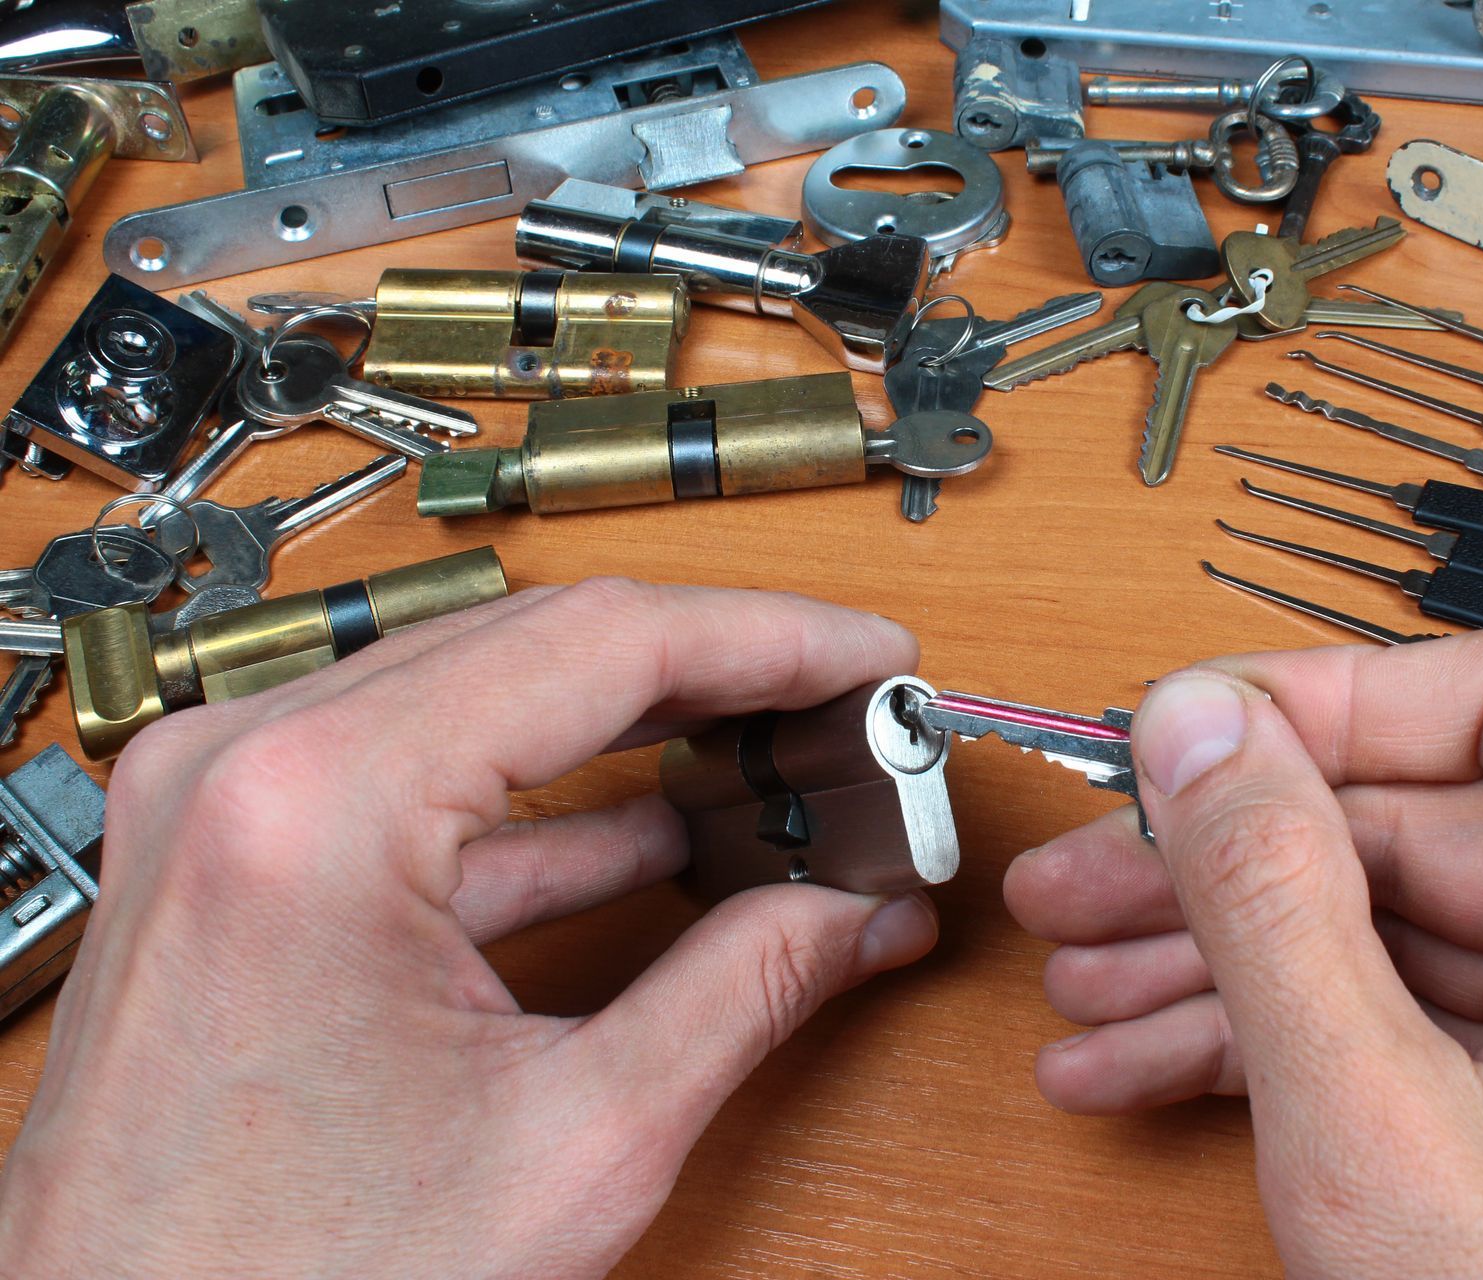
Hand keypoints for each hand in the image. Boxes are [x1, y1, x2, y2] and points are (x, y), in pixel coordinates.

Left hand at [0, 578, 937, 1278]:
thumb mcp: (573, 1145)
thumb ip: (743, 993)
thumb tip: (853, 911)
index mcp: (320, 806)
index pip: (599, 643)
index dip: (768, 639)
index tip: (867, 653)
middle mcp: (245, 769)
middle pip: (539, 648)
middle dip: (714, 678)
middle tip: (840, 712)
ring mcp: (222, 805)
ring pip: (481, 696)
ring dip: (636, 731)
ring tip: (771, 763)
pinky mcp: (231, 855)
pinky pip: (416, 777)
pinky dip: (545, 803)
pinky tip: (656, 830)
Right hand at [1006, 625, 1482, 1277]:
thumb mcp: (1385, 1125)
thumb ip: (1273, 900)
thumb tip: (1195, 728)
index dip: (1326, 702)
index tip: (1183, 732)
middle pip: (1424, 826)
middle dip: (1226, 868)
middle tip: (1082, 886)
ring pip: (1395, 933)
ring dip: (1225, 964)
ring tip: (1082, 996)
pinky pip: (1413, 1026)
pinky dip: (1282, 1045)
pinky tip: (1144, 1069)